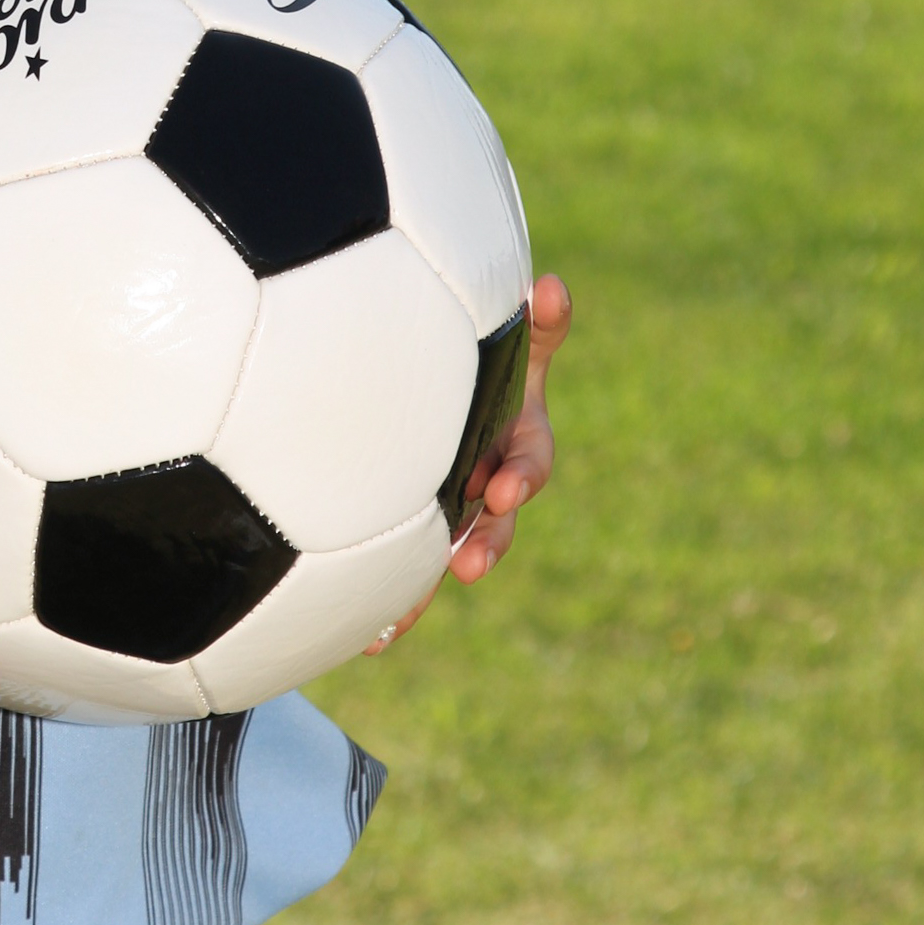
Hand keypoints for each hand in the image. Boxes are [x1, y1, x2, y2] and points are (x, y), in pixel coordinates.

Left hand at [364, 271, 571, 655]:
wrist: (448, 379)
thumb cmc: (485, 353)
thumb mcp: (513, 338)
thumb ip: (537, 322)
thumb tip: (551, 284)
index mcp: (515, 437)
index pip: (528, 460)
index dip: (519, 474)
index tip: (502, 486)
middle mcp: (490, 479)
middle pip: (498, 521)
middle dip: (489, 542)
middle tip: (471, 561)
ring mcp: (458, 508)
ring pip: (453, 552)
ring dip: (434, 582)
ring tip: (405, 619)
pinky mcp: (421, 528)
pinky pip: (413, 570)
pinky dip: (398, 605)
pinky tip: (373, 639)